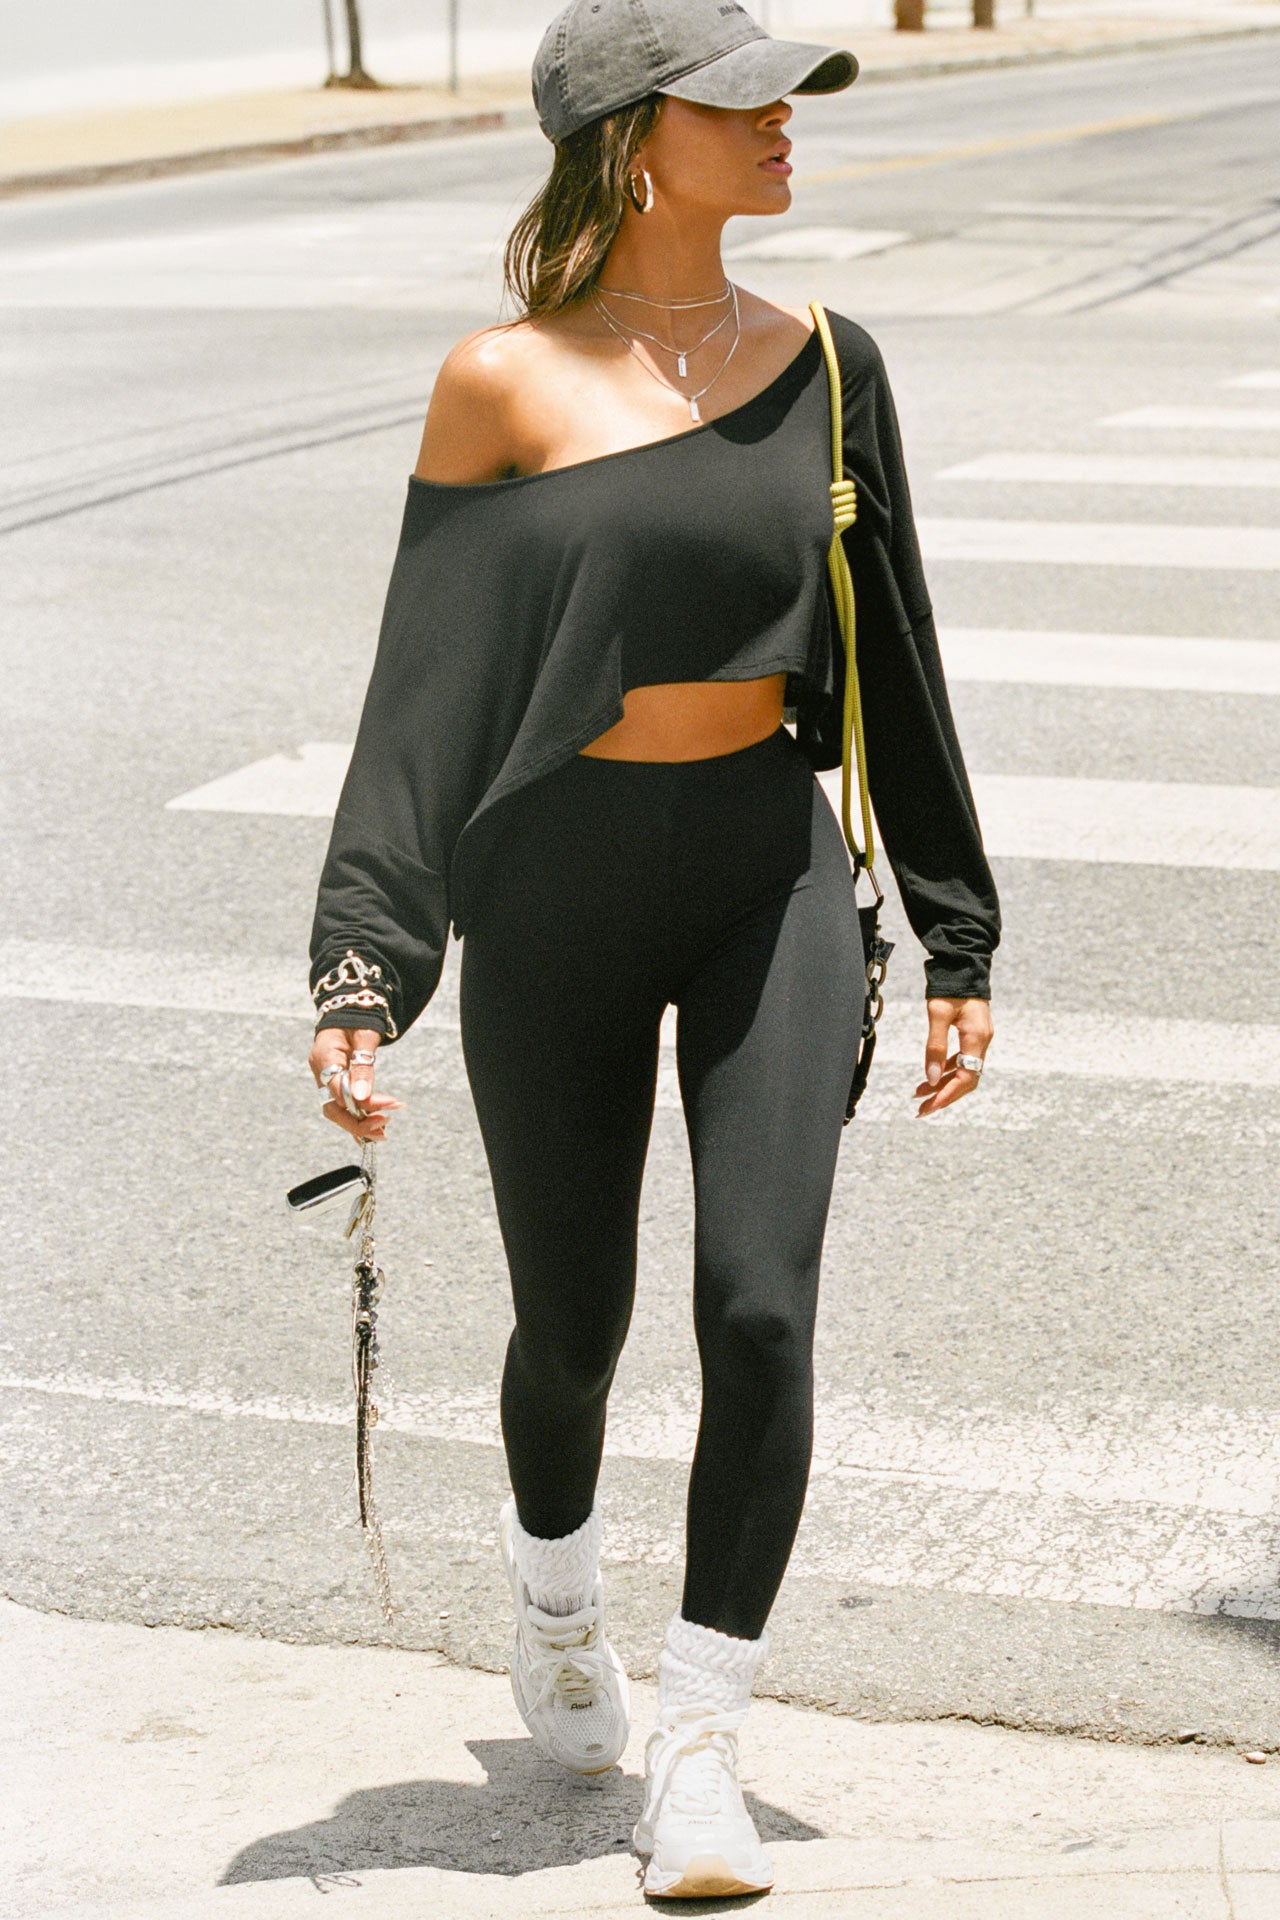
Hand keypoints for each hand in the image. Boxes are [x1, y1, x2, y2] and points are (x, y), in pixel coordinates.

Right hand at [307, 1027, 402, 1142]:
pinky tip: (371, 1132)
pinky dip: (357, 1119)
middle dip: (358, 1122)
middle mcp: (320, 1071)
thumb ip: (363, 1066)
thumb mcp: (365, 1037)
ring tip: (383, 1132)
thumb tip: (362, 1097)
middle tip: (384, 1127)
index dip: (361, 1102)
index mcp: (323, 1056)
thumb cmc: (358, 1017)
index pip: (338, 1089)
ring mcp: (325, 1079)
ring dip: (360, 1123)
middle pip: (333, 1107)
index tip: (389, 1104)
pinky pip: (343, 1106)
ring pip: (337, 1110)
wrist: (350, 1007)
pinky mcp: (334, 1083)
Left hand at [915, 997, 992, 1116]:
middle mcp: (982, 1041)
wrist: (963, 964)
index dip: (948, 1094)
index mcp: (977, 1037)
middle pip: (966, 1079)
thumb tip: (930, 1078)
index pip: (966, 1077)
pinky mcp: (973, 1034)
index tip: (929, 1106)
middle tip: (922, 1110)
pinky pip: (961, 1059)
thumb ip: (935, 1046)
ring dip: (942, 1084)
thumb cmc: (951, 986)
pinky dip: (945, 1069)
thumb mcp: (938, 1014)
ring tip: (919, 1095)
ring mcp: (979, 1038)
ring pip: (962, 1071)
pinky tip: (930, 1075)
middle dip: (944, 1096)